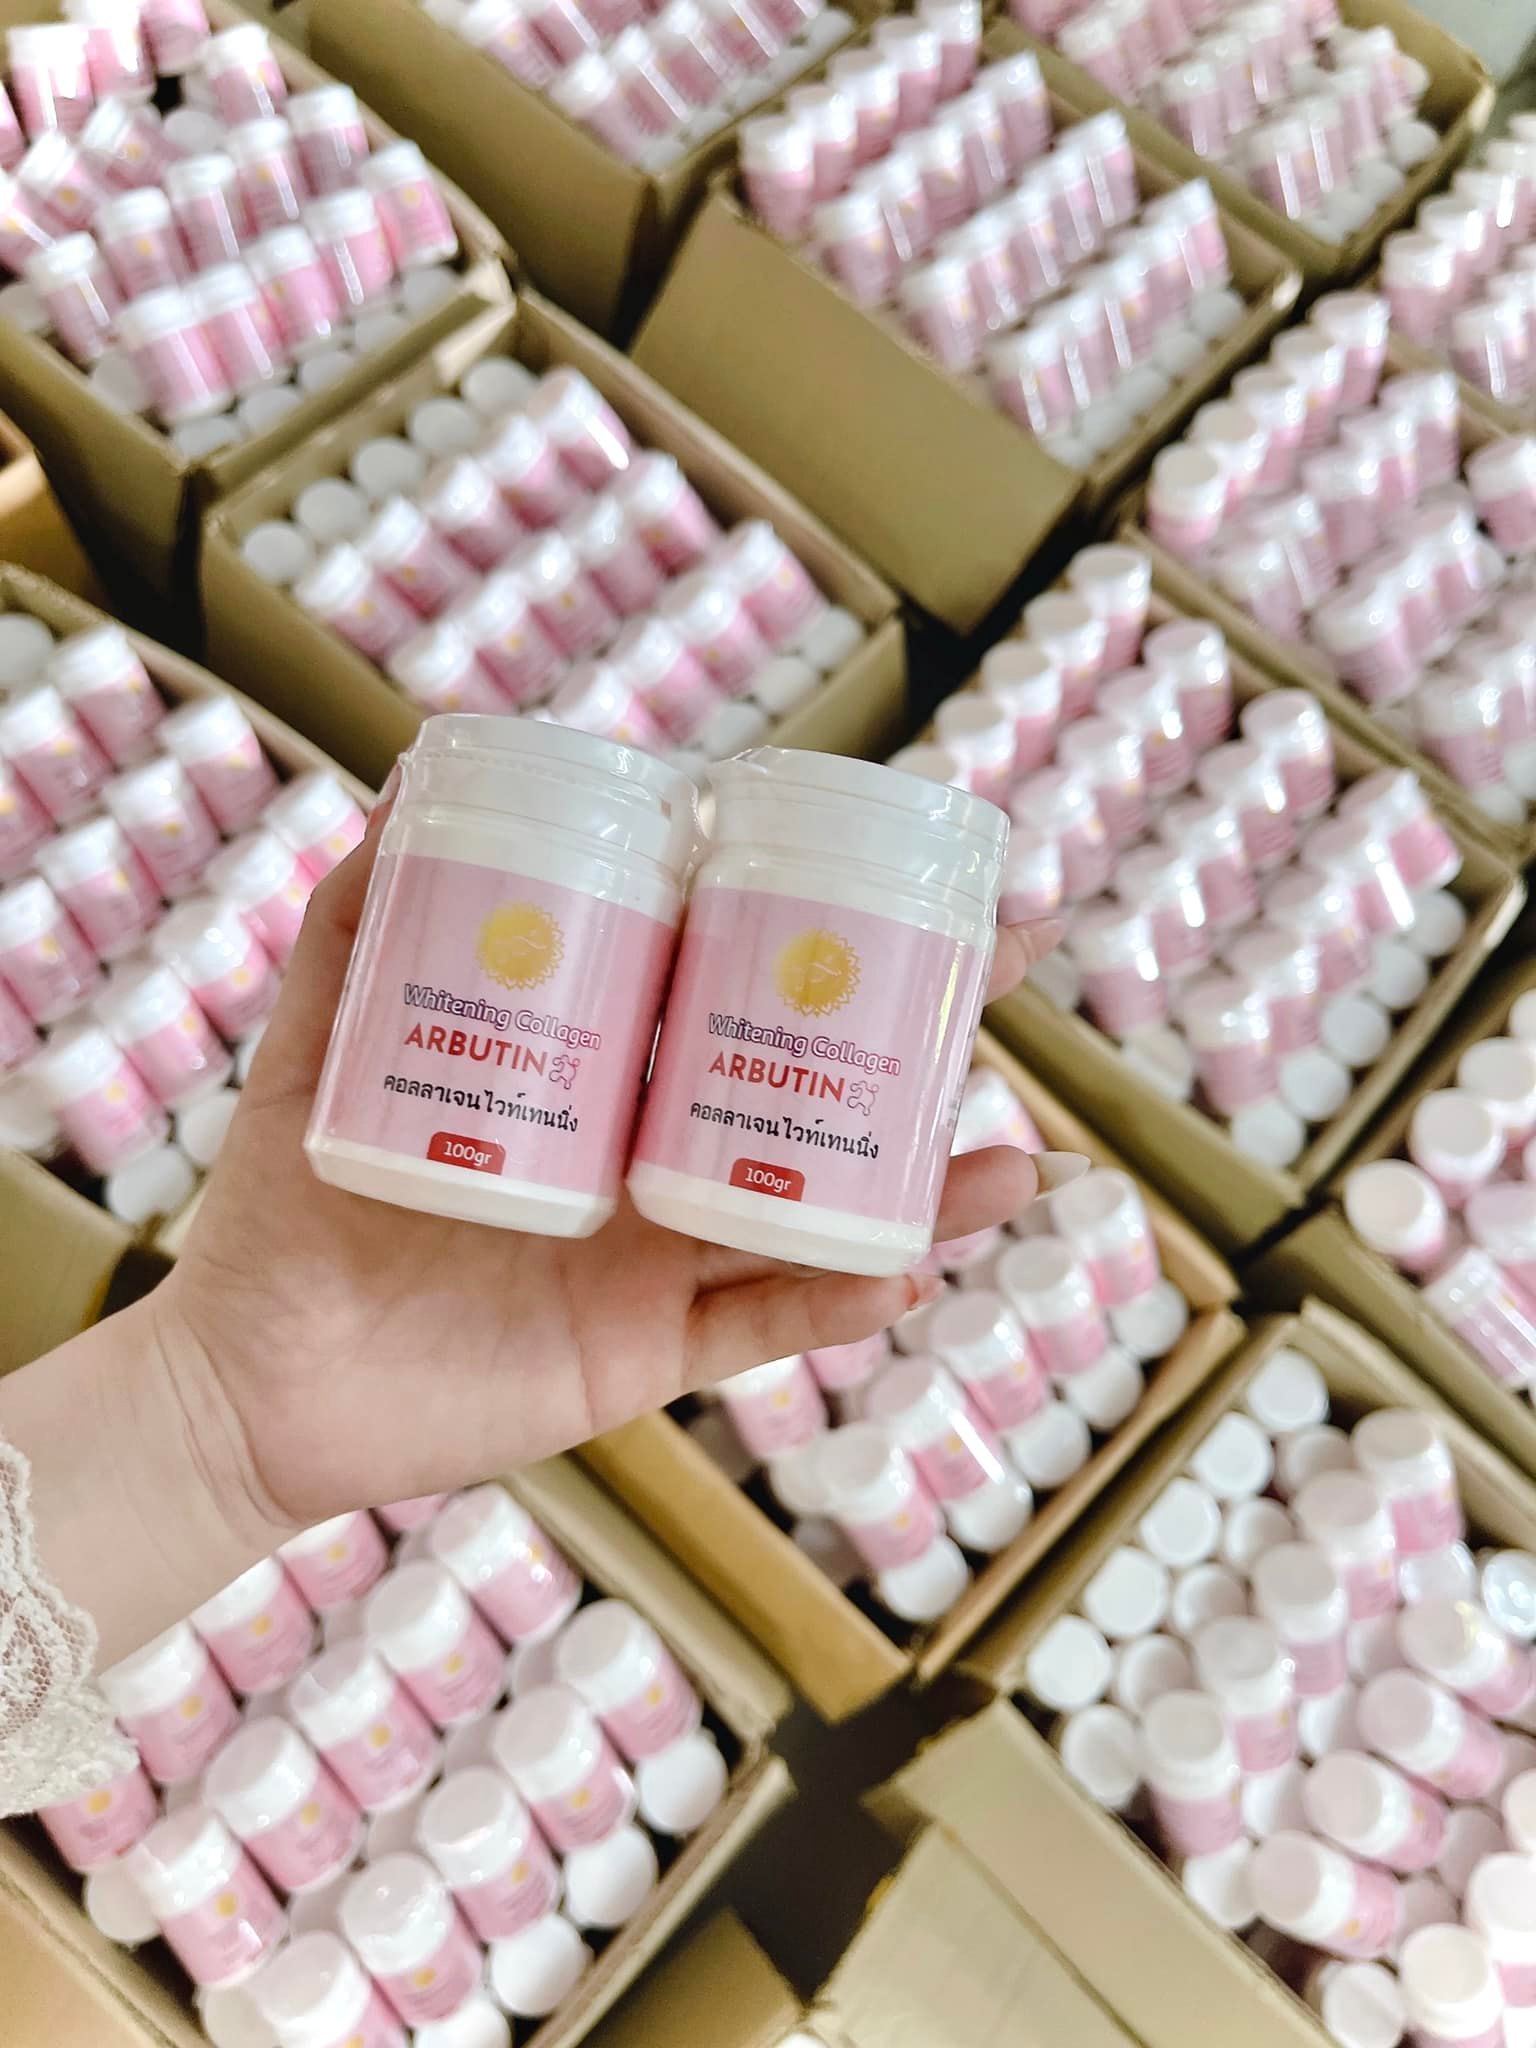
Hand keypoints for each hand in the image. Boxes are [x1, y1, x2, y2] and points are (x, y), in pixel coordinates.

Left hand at [153, 789, 1060, 1543]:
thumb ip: (352, 931)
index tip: (919, 880)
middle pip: (805, 1089)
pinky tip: (900, 1274)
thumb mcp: (318, 1053)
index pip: (730, 988)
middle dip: (916, 1037)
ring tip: (1012, 1165)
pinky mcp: (640, 1357)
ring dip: (920, 1194)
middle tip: (1005, 974)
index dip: (826, 934)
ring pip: (812, 1217)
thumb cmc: (279, 1216)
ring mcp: (653, 1261)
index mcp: (596, 1081)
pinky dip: (829, 1310)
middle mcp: (646, 1161)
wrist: (252, 1389)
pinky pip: (754, 1332)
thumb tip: (406, 781)